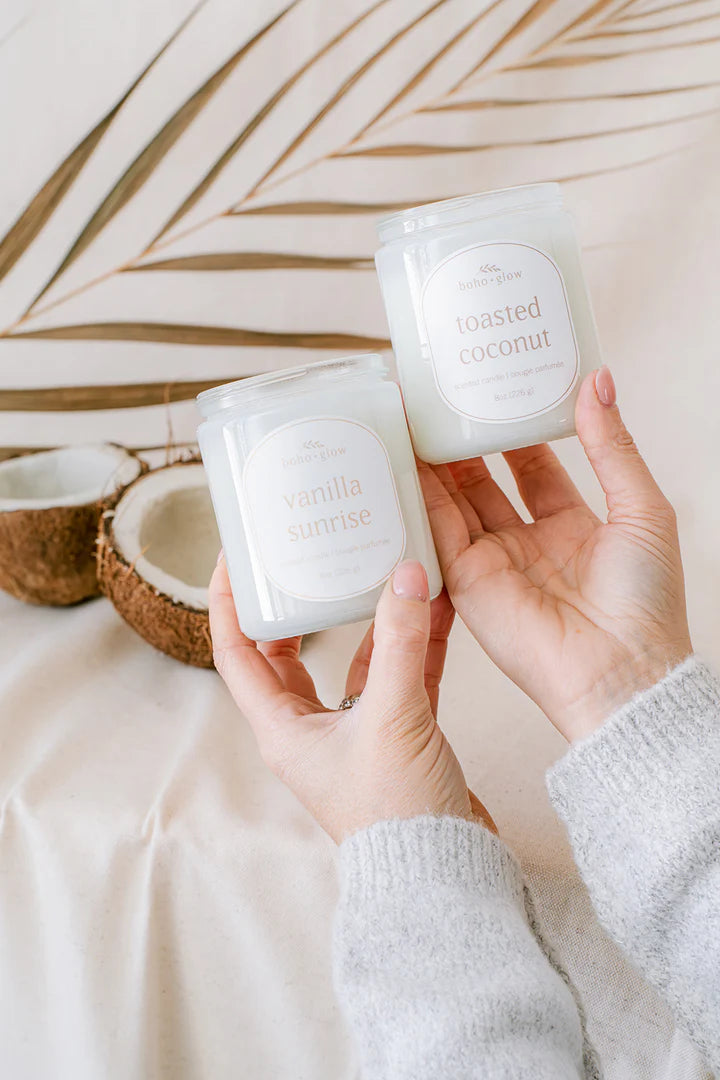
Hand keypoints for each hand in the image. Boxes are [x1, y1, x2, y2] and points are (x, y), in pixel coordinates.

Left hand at [209, 558, 492, 842]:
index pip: (238, 653)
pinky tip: (433, 607)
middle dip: (303, 604)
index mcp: (282, 727)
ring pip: (355, 660)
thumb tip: (405, 574)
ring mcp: (354, 732)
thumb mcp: (393, 717)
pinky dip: (414, 644)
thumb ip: (400, 642)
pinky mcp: (397, 736)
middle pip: (292, 652)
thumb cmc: (396, 813)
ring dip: (373, 618)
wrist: (443, 871)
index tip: (235, 559)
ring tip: (386, 569)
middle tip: (310, 559)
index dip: (229, 604)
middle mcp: (310, 728)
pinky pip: (400, 677)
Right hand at [419, 368, 691, 742]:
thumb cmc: (645, 602)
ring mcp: (493, 563)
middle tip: (442, 399)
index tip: (497, 390)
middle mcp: (527, 543)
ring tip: (412, 417)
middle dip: (462, 441)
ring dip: (433, 463)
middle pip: (484, 480)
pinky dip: (419, 497)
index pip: (533, 465)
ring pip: (454, 502)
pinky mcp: (466, 583)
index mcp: (572, 526)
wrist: (621, 671)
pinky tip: (405, 462)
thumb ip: (612, 446)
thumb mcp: (641, 508)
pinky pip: (437, 532)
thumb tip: (597, 382)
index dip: (514, 429)